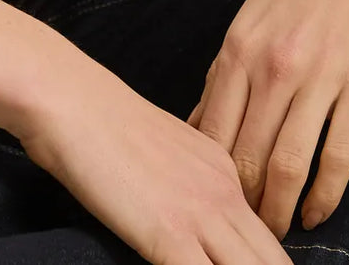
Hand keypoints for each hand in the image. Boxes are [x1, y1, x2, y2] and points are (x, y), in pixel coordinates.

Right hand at [19, 53, 292, 263]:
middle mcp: (225, 192)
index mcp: (224, 170)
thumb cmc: (102, 125)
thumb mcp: (164, 151)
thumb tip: (190, 222)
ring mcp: (202, 215)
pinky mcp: (171, 236)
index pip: (267, 238)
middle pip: (274, 260)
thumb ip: (187, 185)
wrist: (74, 101)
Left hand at [185, 0, 348, 238]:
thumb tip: (200, 125)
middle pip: (246, 159)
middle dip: (241, 205)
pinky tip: (320, 212)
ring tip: (279, 234)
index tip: (208, 205)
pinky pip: (339, 155)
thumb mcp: (252, 14)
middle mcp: (272, 66)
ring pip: (289, 167)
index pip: (210, 134)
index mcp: (239, 47)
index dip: (208, 181)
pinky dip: (327, 195)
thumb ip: (229, 70)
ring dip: (281, 210)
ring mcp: (319, 76)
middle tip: (243, 232)